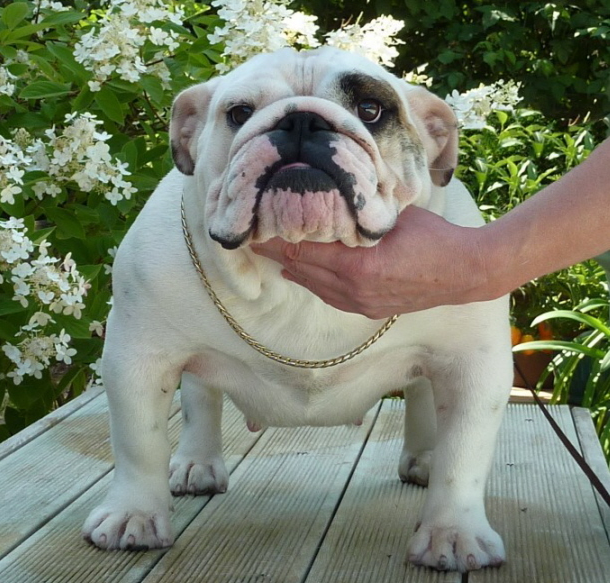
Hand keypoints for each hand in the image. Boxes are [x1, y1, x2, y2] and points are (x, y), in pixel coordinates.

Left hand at [251, 206, 488, 318]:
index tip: (256, 229)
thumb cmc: (433, 237)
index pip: (302, 251)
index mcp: (357, 266)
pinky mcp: (367, 310)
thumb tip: (328, 201)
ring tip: (271, 254)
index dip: (276, 241)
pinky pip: (329, 296)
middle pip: (301, 270)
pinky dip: (311, 282)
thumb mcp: (390, 218)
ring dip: (291, 269)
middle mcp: (353, 290)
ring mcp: (359, 304)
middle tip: (255, 238)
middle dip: (276, 254)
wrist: (464, 272)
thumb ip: (357, 215)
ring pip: (313, 286)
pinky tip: (298, 274)